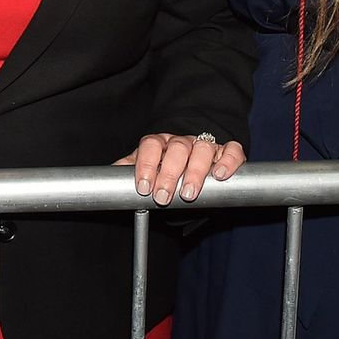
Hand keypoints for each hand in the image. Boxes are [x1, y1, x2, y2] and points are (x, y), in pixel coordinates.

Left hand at [119, 133, 247, 204]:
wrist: (191, 165)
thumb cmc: (166, 170)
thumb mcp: (146, 170)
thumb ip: (128, 171)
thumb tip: (107, 176)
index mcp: (160, 143)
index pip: (152, 144)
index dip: (147, 164)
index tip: (143, 187)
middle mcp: (183, 142)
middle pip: (177, 147)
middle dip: (170, 173)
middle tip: (164, 197)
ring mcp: (205, 145)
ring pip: (203, 148)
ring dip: (196, 171)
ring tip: (189, 193)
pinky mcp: (226, 152)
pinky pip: (231, 150)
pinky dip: (227, 161)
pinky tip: (220, 175)